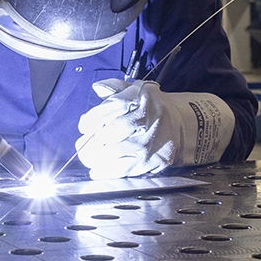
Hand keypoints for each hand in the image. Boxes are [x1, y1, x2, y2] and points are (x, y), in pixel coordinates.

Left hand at [76, 79, 234, 178]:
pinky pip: (126, 170)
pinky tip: (97, 170)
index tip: (83, 125)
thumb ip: (114, 88)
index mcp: (141, 102)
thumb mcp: (136, 90)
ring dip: (96, 158)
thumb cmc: (151, 107)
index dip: (93, 118)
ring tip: (86, 157)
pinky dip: (108, 172)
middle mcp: (146, 123)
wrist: (180, 124)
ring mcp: (150, 145)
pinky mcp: (152, 163)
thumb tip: (97, 88)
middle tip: (81, 145)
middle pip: (112, 133)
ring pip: (117, 154)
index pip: (112, 109)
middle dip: (92, 141)